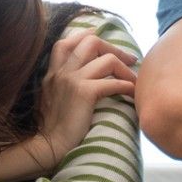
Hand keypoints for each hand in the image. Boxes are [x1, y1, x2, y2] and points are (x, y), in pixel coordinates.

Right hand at [36, 27, 138, 161]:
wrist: (48, 146)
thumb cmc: (53, 129)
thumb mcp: (51, 99)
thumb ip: (62, 85)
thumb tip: (80, 78)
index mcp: (52, 73)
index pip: (66, 42)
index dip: (85, 35)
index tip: (101, 38)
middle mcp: (61, 72)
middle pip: (91, 42)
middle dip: (113, 48)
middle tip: (129, 59)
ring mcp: (71, 80)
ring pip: (106, 59)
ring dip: (125, 69)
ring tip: (133, 81)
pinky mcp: (83, 93)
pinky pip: (112, 82)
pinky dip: (127, 86)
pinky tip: (132, 93)